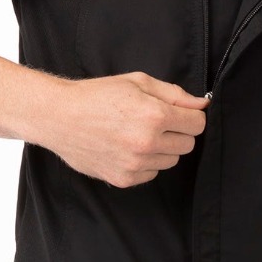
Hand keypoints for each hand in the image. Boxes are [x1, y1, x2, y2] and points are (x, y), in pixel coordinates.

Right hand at [40, 71, 209, 186]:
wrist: (59, 117)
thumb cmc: (97, 95)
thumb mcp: (138, 82)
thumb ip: (174, 93)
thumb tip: (202, 104)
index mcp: (154, 115)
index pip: (197, 123)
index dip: (191, 116)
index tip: (179, 113)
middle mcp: (147, 143)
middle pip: (188, 144)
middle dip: (178, 132)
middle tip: (155, 122)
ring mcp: (135, 164)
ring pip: (170, 161)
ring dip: (162, 148)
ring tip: (137, 133)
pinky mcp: (124, 179)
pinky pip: (151, 173)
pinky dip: (145, 163)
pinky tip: (126, 147)